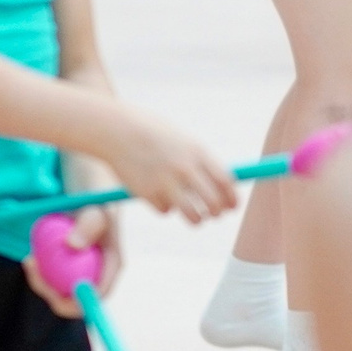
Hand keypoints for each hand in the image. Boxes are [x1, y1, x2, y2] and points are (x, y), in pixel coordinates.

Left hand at [22, 206, 118, 318]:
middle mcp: (99, 272)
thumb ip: (88, 224)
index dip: (75, 301)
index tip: (51, 290)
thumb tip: (73, 245)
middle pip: (75, 298)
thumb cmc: (96, 200)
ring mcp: (83, 271)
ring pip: (59, 290)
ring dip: (40, 279)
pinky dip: (39, 271)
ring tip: (30, 259)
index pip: (97, 296)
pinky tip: (31, 258)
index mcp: (113, 265)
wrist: (87, 194)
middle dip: (49, 290)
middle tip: (32, 266)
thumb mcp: (94, 208)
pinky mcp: (68, 267)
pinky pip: (52, 279)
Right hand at [98, 109, 238, 223]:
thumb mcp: (184, 142)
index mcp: (198, 153)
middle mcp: (185, 169)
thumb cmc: (155, 135)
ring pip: (192, 214)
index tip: (232, 207)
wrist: (118, 131)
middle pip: (212, 202)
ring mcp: (166, 182)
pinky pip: (165, 210)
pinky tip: (157, 194)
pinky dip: (165, 207)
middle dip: (217, 213)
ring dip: (197, 219)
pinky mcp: (148, 194)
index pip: (225, 182)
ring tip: (196, 218)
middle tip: (214, 215)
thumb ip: (202, 163)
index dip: (232, 198)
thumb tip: (223, 187)